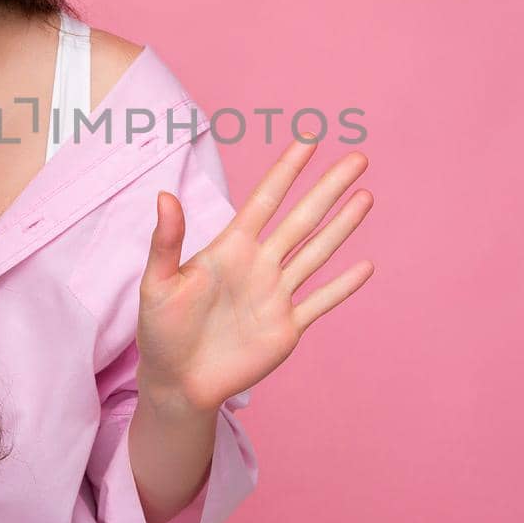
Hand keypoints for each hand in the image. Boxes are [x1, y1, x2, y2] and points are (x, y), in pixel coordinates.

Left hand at [135, 136, 374, 412]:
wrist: (177, 382)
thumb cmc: (160, 331)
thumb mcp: (157, 283)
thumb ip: (166, 241)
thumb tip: (165, 195)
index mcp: (230, 248)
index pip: (265, 200)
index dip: (287, 170)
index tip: (309, 140)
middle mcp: (259, 265)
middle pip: (302, 219)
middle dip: (329, 188)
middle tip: (358, 159)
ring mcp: (276, 296)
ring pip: (317, 253)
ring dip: (343, 226)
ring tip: (366, 197)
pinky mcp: (286, 328)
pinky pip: (320, 302)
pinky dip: (343, 286)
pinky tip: (366, 266)